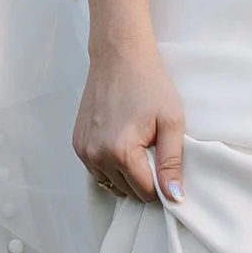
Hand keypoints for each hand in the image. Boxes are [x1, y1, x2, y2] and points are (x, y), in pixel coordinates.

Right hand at [73, 40, 185, 204]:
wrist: (119, 56)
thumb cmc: (149, 84)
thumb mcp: (171, 121)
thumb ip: (172, 163)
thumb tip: (174, 197)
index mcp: (121, 152)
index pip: (146, 193)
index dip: (161, 183)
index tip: (166, 162)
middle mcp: (97, 155)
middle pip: (128, 191)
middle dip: (144, 178)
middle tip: (153, 148)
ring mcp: (84, 150)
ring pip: (111, 184)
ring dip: (126, 174)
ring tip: (138, 144)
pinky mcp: (77, 143)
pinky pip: (97, 170)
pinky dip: (111, 165)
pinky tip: (121, 142)